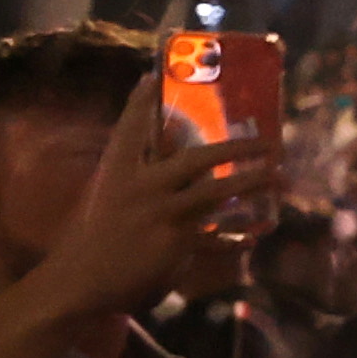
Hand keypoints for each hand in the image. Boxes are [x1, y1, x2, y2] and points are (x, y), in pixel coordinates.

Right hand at [29, 81, 256, 329]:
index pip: (129, 129)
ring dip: (251, 182)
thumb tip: (169, 161)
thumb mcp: (109, 197)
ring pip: (217, 192)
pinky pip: (215, 235)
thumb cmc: (94, 237)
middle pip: (197, 158)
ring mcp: (160, 213)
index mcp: (117, 171)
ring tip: (277, 175)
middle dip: (235, 147)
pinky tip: (254, 235)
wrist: (79, 280)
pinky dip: (235, 237)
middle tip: (266, 142)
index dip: (140, 103)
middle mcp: (141, 186)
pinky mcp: (175, 241)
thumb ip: (138, 179)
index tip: (151, 77)